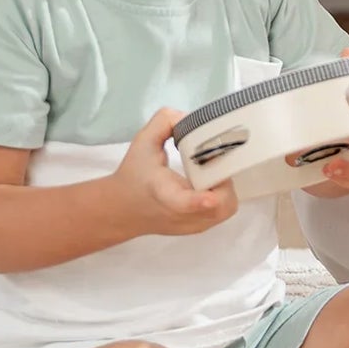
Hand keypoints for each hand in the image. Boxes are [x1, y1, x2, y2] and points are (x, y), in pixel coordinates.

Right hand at [112, 107, 239, 236]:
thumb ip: (165, 122)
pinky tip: (210, 184)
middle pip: (216, 207)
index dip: (197, 201)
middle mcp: (179, 214)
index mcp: (163, 192)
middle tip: (217, 165)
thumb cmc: (134, 174)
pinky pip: (222, 213)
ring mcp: (190, 225)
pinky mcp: (197, 229)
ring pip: (224, 210)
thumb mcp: (144, 141)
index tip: (209, 197)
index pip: (181, 202)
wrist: (121, 209)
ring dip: (226, 189)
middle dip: (225, 182)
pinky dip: (223, 197)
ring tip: (213, 174)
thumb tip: (190, 119)